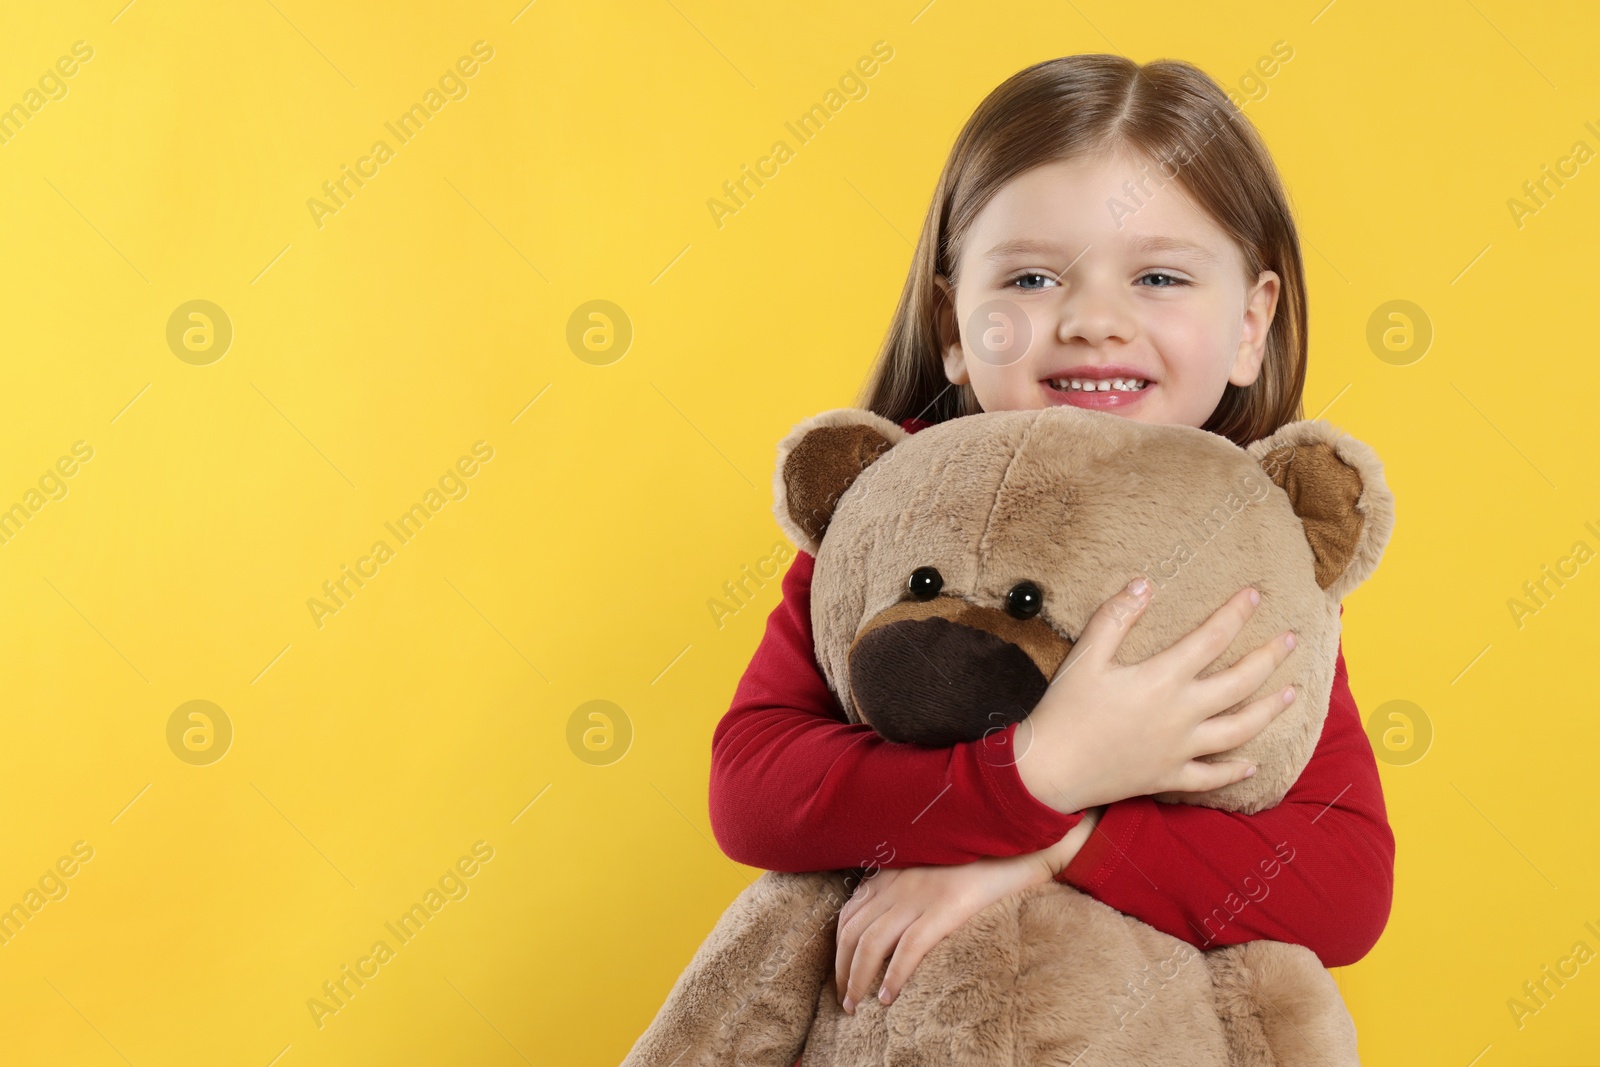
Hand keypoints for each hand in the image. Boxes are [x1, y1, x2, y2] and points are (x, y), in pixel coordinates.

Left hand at [833, 810, 1102, 1013]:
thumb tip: (899, 914)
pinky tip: (889, 996)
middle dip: (841, 969)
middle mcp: (898, 881)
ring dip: (857, 979)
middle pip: (851, 931)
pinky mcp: (946, 906)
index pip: (849, 912)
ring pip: (870, 943)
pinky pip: (908, 948)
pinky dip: (894, 975)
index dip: (839, 947)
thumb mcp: (935, 861)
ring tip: (858, 1005)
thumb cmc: (982, 852)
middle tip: (845, 999)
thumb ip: (912, 880)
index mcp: (894, 870)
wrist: (1020, 834)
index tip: (842, 972)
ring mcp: (920, 893)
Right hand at [1013, 578, 1298, 813]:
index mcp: (1162, 679)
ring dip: (1269, 710)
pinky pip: (1212, 776)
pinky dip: (1235, 771)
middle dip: (1269, 658)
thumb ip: (1115, 617)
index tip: (1255, 595)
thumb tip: (1144, 584)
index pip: (1211, 638)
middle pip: (1240, 682)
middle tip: (1291, 640)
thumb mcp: (1085, 656)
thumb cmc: (1065, 709)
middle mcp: (1182, 714)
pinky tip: (1253, 764)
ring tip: (1290, 694)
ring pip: (1239, 729)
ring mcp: (1180, 749)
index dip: (1236, 614)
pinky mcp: (1169, 776)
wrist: (1050, 770)